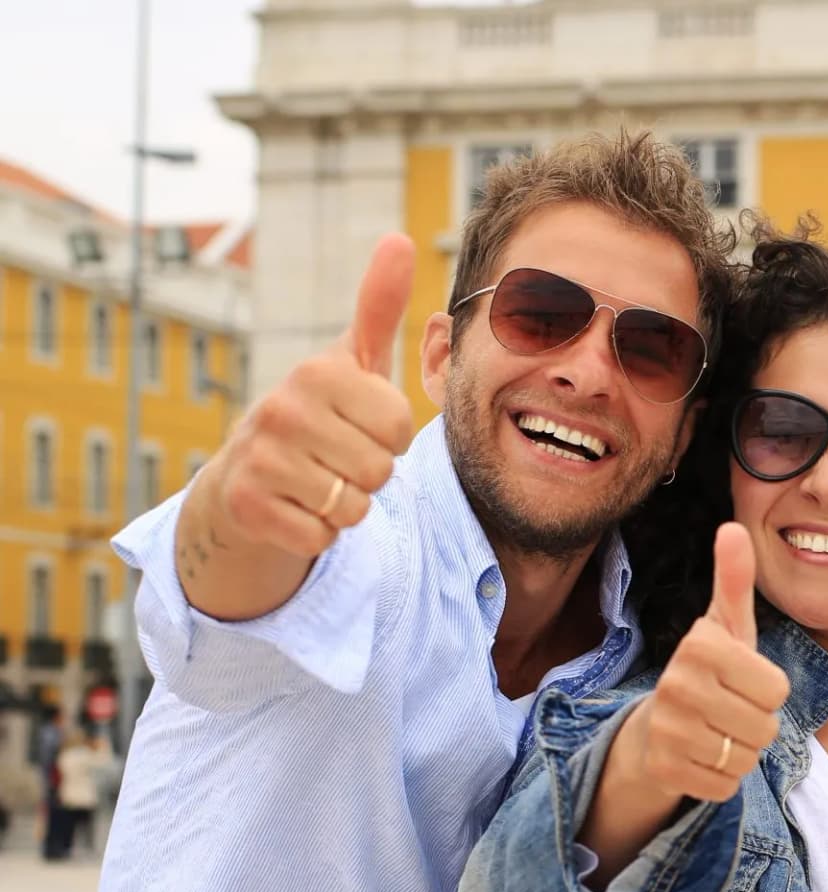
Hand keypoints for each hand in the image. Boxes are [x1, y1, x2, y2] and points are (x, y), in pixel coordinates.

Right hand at [209, 235, 416, 558]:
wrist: (246, 474)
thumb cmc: (318, 413)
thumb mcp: (350, 360)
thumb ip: (377, 306)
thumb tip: (398, 238)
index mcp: (318, 373)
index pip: (400, 428)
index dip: (388, 436)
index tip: (356, 424)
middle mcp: (282, 409)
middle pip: (380, 470)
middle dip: (369, 474)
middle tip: (336, 457)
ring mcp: (261, 459)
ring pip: (354, 506)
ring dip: (345, 504)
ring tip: (316, 479)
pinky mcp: (249, 507)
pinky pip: (323, 536)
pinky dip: (318, 532)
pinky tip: (296, 506)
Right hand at [614, 524, 789, 806]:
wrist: (656, 725)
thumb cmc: (709, 669)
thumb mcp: (727, 625)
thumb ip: (735, 580)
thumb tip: (733, 527)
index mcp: (699, 645)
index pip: (777, 689)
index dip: (769, 689)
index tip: (741, 680)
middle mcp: (676, 684)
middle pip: (766, 727)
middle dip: (758, 724)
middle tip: (729, 710)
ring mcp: (666, 730)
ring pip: (747, 758)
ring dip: (742, 751)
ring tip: (716, 731)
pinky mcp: (663, 771)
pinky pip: (726, 785)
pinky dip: (722, 777)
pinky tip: (702, 756)